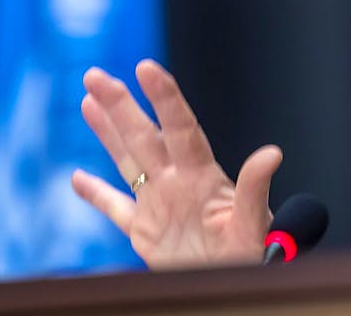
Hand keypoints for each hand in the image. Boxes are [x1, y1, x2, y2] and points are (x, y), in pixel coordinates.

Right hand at [71, 59, 280, 268]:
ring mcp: (159, 204)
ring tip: (89, 101)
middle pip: (144, 136)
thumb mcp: (254, 221)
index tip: (146, 68)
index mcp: (202, 175)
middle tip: (95, 75)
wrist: (239, 281)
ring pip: (127, 161)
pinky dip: (97, 195)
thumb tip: (272, 154)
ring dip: (107, 133)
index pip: (181, 128)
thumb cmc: (254, 251)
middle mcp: (177, 181)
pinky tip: (78, 178)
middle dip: (120, 105)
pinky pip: (117, 209)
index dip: (164, 98)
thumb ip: (255, 187)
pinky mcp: (146, 232)